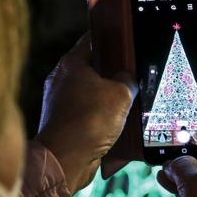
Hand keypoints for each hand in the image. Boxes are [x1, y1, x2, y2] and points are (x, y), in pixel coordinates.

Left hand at [35, 33, 137, 192]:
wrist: (66, 159)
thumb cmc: (90, 120)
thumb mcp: (121, 93)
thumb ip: (128, 78)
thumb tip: (127, 78)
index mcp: (72, 63)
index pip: (93, 39)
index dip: (112, 38)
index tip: (127, 39)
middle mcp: (62, 78)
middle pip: (94, 66)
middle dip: (115, 70)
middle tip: (135, 71)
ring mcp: (61, 100)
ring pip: (93, 90)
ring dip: (110, 95)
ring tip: (132, 98)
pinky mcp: (65, 121)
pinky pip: (89, 110)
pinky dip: (103, 113)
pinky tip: (119, 119)